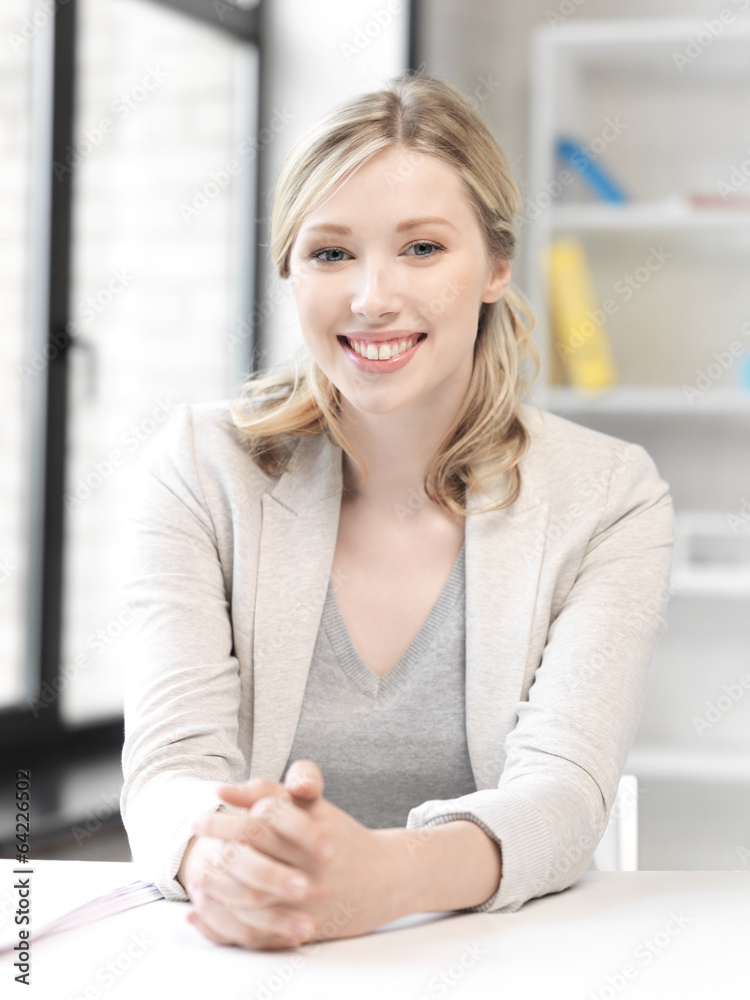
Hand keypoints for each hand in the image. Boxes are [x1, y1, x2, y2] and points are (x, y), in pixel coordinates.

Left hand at [187, 760, 402, 950]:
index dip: (228, 815)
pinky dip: (224, 922)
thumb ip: (270, 792)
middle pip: (254, 855)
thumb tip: (223, 790)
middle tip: (195, 837)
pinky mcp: (305, 930)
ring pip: (251, 897)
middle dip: (216, 844)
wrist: (386, 878)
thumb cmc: (341, 836)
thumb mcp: (314, 806)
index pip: (263, 819)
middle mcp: (313, 868)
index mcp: (315, 831)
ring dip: (216, 885)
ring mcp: (309, 902)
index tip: (201, 815)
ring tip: (197, 871)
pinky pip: (257, 933)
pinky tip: (203, 908)